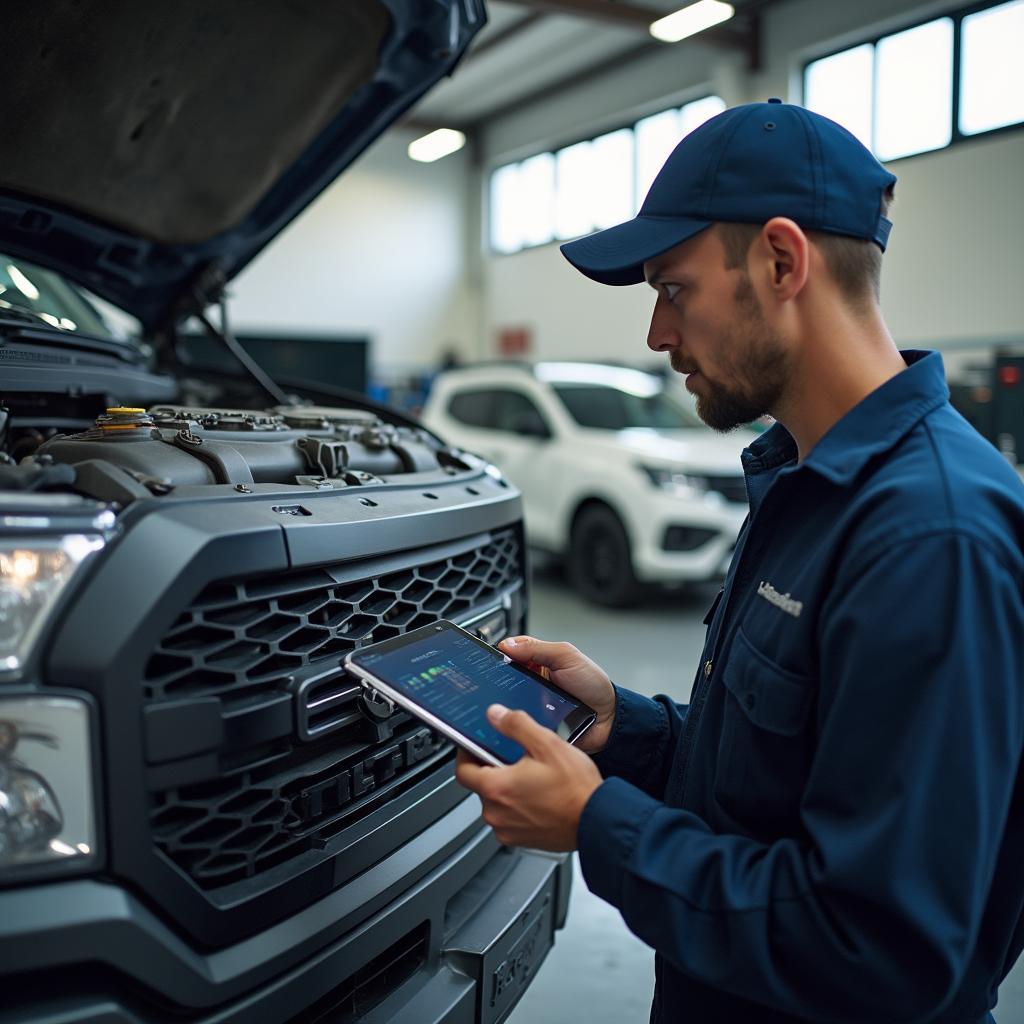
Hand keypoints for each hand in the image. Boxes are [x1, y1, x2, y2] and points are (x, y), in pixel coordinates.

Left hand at [455, 704, 602, 851]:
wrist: (598, 821)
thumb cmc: (576, 789)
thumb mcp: (547, 744)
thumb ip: (516, 725)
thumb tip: (495, 715)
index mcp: (497, 788)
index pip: (462, 770)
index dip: (466, 754)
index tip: (473, 745)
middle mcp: (496, 813)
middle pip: (481, 785)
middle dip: (493, 769)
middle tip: (515, 757)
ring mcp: (508, 830)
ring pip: (496, 803)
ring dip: (507, 789)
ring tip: (532, 777)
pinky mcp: (521, 841)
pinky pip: (510, 818)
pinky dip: (518, 807)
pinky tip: (539, 796)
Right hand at [497, 635, 615, 752]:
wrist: (608, 719)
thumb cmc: (592, 684)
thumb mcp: (567, 656)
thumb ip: (538, 648)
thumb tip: (507, 645)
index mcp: (538, 662)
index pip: (511, 654)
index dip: (501, 654)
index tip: (491, 658)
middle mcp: (532, 682)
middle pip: (505, 679)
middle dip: (500, 681)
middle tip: (497, 682)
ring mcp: (531, 704)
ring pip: (508, 702)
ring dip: (507, 702)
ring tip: (506, 701)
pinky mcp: (534, 724)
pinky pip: (519, 722)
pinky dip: (517, 721)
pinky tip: (515, 720)